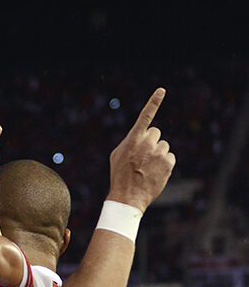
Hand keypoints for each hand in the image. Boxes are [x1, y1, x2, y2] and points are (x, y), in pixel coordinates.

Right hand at [107, 88, 175, 211]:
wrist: (128, 196)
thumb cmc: (120, 174)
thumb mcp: (117, 154)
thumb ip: (130, 141)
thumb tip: (141, 135)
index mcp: (133, 139)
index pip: (145, 117)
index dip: (153, 102)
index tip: (162, 90)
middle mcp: (147, 143)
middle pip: (155, 133)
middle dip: (151, 141)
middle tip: (142, 155)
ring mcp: (159, 153)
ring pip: (163, 146)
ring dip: (157, 153)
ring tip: (147, 167)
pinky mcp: (169, 163)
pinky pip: (170, 156)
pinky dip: (164, 163)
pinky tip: (155, 172)